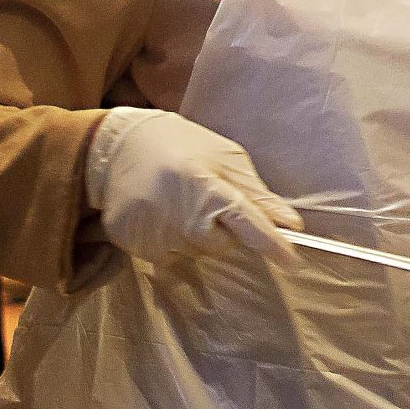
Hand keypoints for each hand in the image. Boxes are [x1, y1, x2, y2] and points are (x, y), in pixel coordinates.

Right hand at [82, 108, 301, 267]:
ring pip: (195, 251)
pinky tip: (159, 211)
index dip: (273, 245)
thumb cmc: (180, 145)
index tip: (293, 263)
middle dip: (222, 228)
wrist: (116, 146)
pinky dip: (169, 238)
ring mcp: (157, 236)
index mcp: (209, 190)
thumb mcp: (224, 157)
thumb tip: (291, 223)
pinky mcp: (136, 246)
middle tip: (206, 197)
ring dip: (194, 232)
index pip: (249, 225)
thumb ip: (258, 194)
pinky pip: (168, 255)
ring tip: (177, 199)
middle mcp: (184, 219)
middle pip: (222, 246)